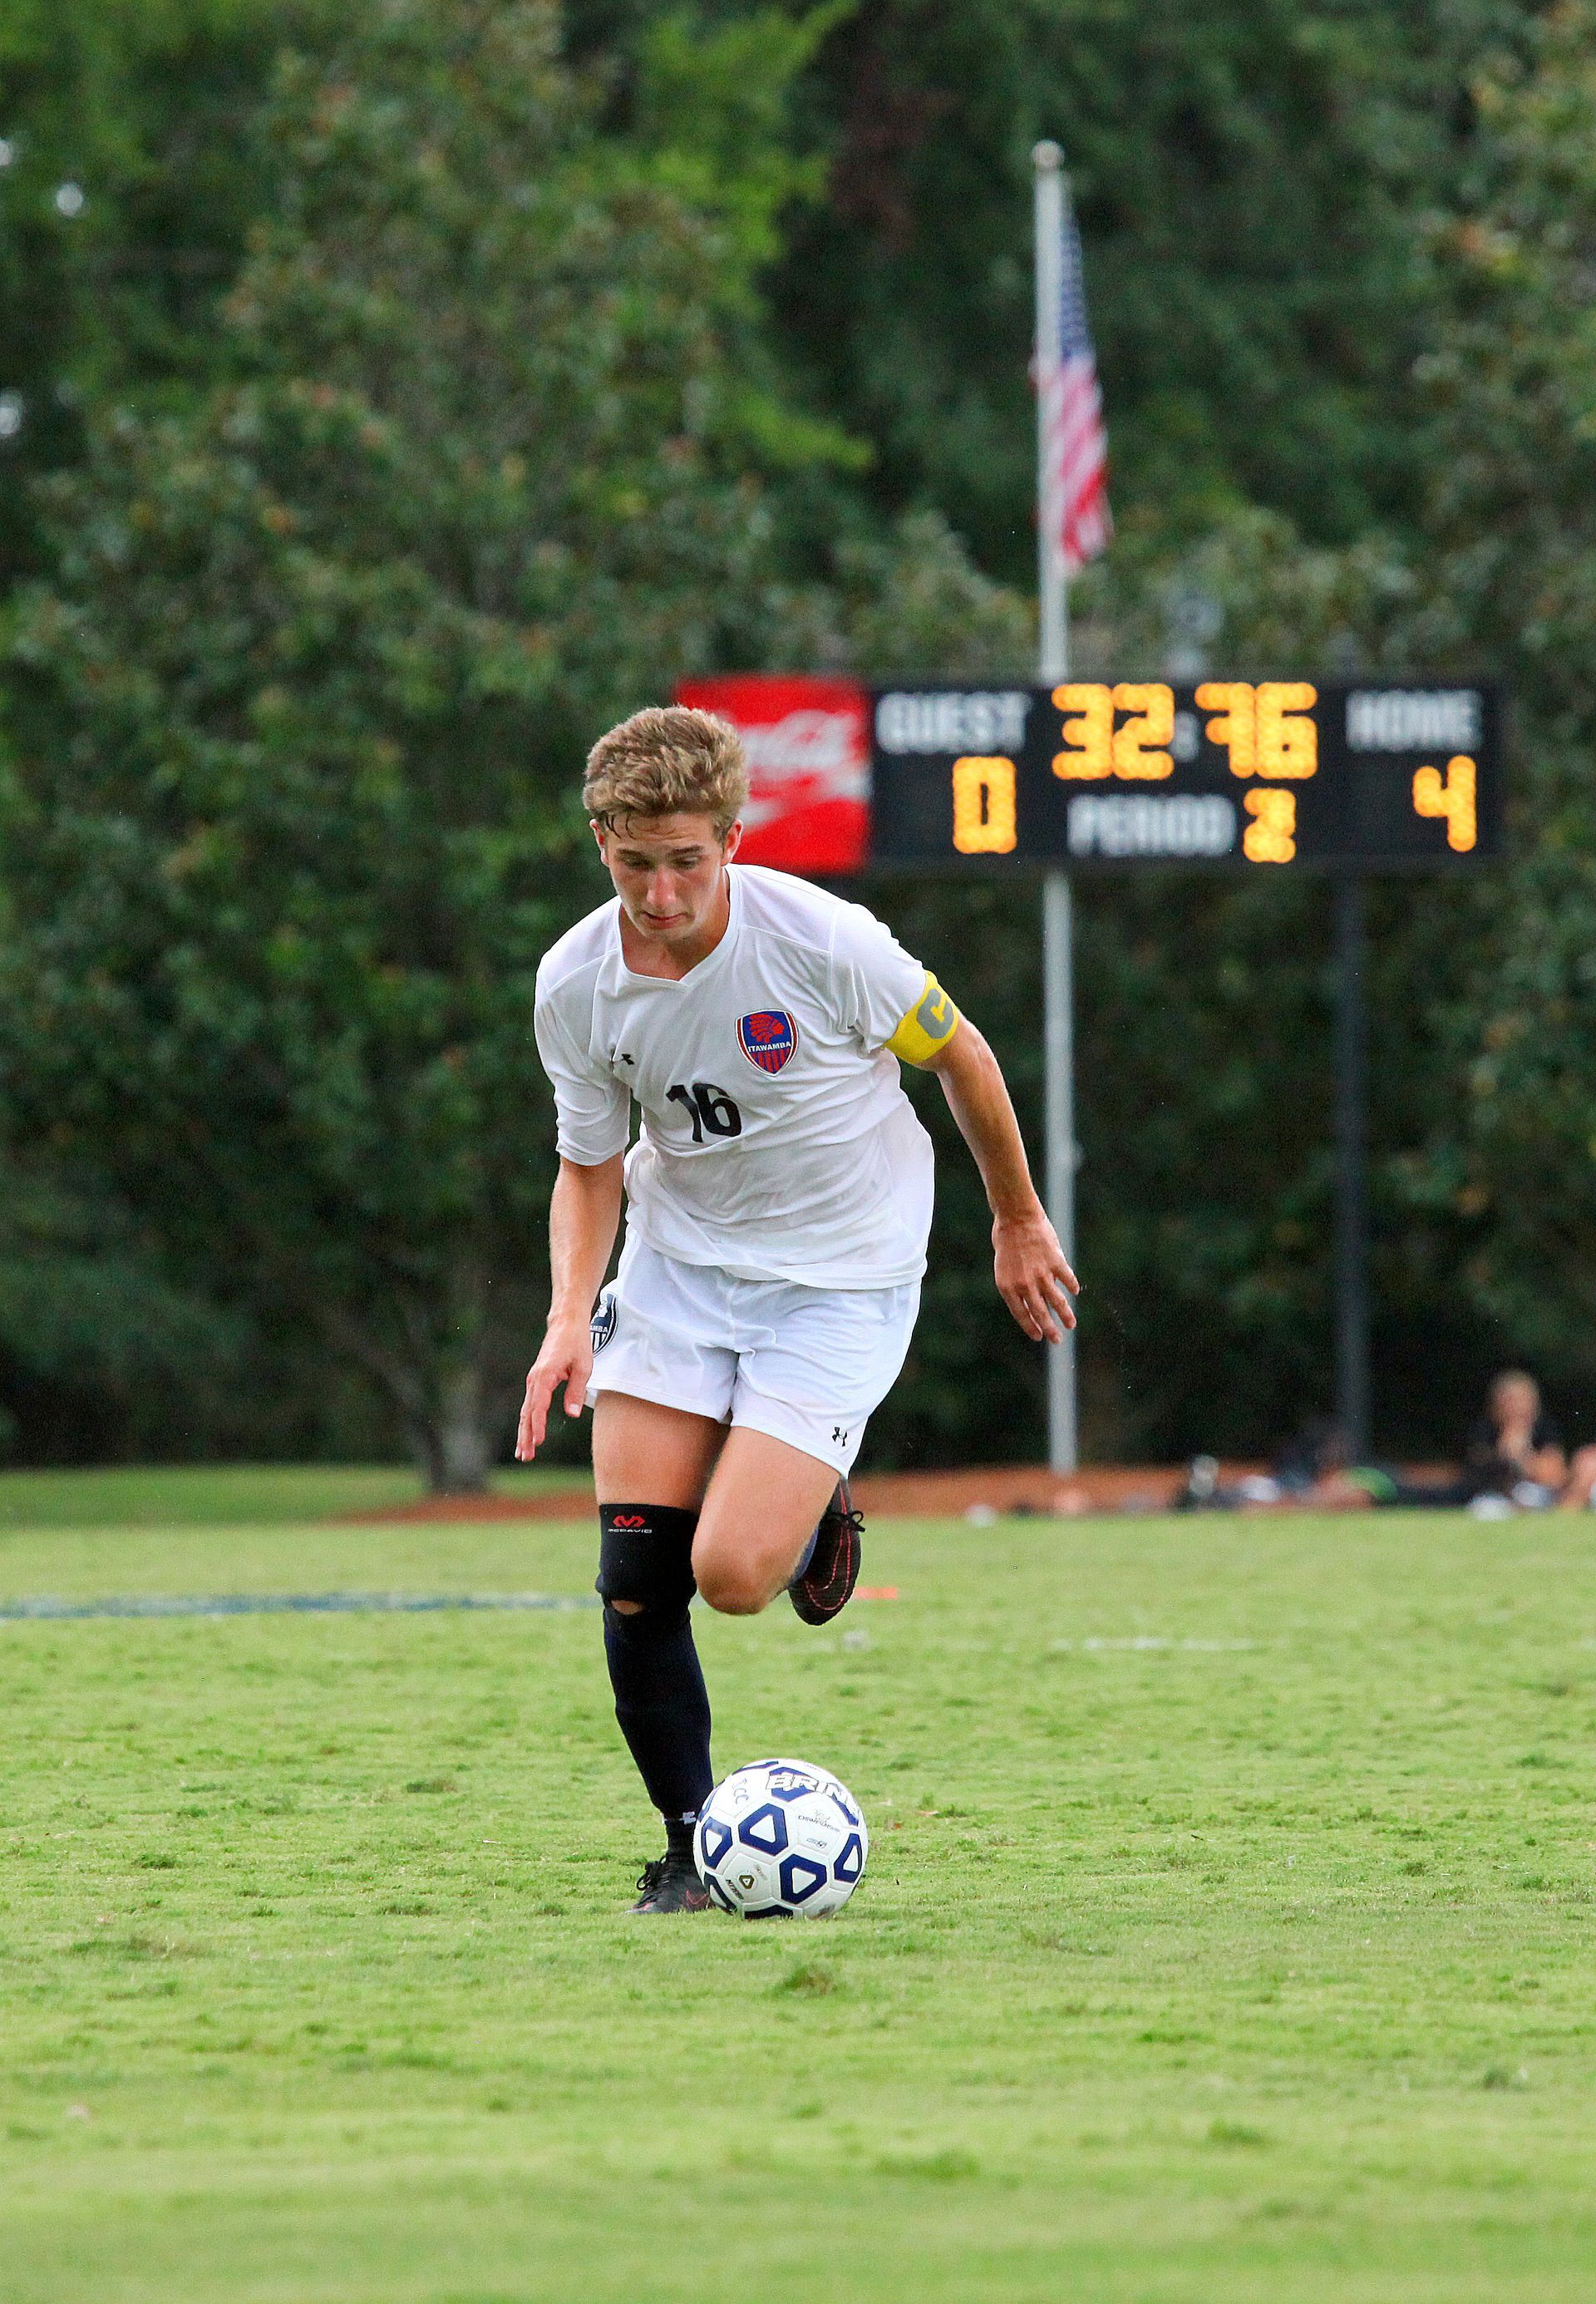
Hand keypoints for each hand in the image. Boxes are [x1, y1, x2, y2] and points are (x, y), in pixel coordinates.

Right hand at [515, 1318, 593, 1460]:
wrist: (566, 1323)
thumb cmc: (577, 1343)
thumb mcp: (583, 1367)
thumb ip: (576, 1391)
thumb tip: (572, 1414)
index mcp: (544, 1376)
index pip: (538, 1406)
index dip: (538, 1426)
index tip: (539, 1442)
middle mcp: (534, 1379)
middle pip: (527, 1413)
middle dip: (526, 1436)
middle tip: (526, 1456)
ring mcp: (533, 1380)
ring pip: (526, 1411)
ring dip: (524, 1432)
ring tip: (523, 1453)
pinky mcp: (536, 1381)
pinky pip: (529, 1405)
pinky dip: (527, 1421)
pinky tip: (528, 1434)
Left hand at [992, 1207, 1078, 1343]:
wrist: (1016, 1217)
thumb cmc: (1006, 1240)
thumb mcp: (1005, 1267)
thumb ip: (1019, 1284)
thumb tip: (1039, 1297)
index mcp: (1008, 1287)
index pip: (1021, 1314)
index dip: (1031, 1327)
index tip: (1039, 1337)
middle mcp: (1025, 1284)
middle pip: (1040, 1313)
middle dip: (1050, 1329)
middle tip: (1057, 1340)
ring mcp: (1041, 1274)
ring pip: (1056, 1301)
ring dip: (1065, 1314)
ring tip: (1071, 1324)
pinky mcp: (1056, 1262)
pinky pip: (1067, 1279)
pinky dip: (1072, 1286)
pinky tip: (1075, 1291)